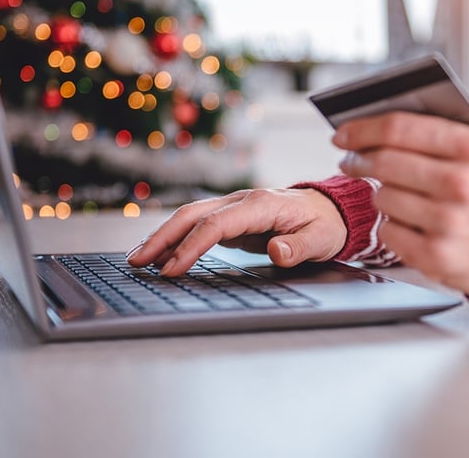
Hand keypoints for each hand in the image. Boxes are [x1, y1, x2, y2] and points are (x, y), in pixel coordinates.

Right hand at [126, 188, 346, 275]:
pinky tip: (162, 254)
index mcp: (261, 204)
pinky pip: (198, 225)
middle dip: (162, 238)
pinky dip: (177, 238)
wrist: (331, 210)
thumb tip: (276, 250)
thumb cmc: (325, 225)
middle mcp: (242, 200)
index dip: (192, 247)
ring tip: (138, 259)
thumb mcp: (321, 240)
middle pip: (193, 215)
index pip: (217, 225)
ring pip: (190, 217)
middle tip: (137, 262)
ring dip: (163, 236)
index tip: (172, 268)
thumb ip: (299, 247)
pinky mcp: (232, 217)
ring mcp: (235, 207)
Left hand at [335, 112, 468, 294]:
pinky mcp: (436, 256)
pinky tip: (410, 224)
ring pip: (382, 197)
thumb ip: (430, 135)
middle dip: (360, 161)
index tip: (343, 134)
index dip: (361, 130)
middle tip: (353, 162)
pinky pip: (387, 232)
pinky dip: (391, 226)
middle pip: (384, 163)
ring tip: (399, 196)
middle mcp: (463, 184)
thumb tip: (370, 126)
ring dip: (382, 195)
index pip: (398, 129)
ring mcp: (450, 223)